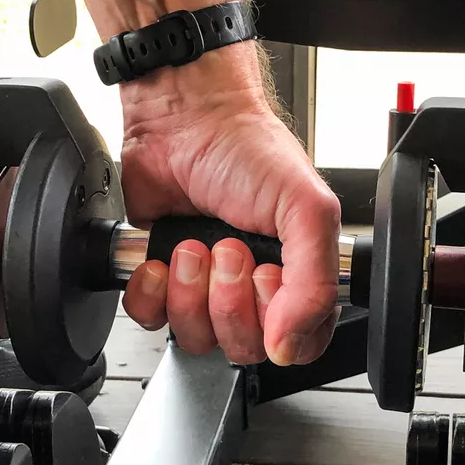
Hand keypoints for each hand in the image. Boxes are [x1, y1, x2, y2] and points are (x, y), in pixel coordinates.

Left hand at [119, 55, 341, 366]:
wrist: (183, 118)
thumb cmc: (247, 149)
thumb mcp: (306, 210)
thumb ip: (314, 283)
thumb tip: (290, 345)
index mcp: (297, 275)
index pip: (299, 344)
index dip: (280, 327)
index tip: (268, 279)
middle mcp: (252, 288)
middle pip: (243, 346)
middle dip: (229, 300)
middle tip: (228, 250)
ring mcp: (205, 286)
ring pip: (196, 336)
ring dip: (190, 291)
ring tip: (194, 244)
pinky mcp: (163, 279)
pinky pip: (151, 320)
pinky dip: (151, 293)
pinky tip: (161, 260)